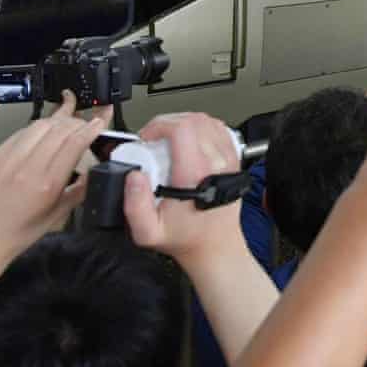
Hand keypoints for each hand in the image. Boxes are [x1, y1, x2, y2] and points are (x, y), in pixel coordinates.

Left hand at [0, 92, 104, 269]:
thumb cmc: (14, 234)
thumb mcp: (56, 217)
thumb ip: (78, 191)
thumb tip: (93, 172)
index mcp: (46, 185)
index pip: (74, 143)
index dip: (91, 128)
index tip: (99, 122)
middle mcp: (26, 168)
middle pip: (58, 129)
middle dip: (77, 122)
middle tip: (85, 124)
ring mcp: (6, 159)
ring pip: (38, 125)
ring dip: (56, 121)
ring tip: (65, 125)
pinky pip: (18, 133)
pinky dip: (35, 129)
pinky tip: (42, 133)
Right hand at [123, 113, 245, 273]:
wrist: (216, 247)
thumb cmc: (187, 238)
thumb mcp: (148, 232)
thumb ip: (134, 205)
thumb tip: (134, 176)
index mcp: (195, 174)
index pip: (182, 128)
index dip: (159, 125)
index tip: (147, 137)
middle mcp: (215, 162)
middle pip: (194, 120)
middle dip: (167, 122)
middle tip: (153, 139)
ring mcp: (227, 159)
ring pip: (207, 121)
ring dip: (183, 123)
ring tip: (167, 140)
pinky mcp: (232, 159)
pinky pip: (219, 130)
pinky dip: (200, 128)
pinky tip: (188, 141)